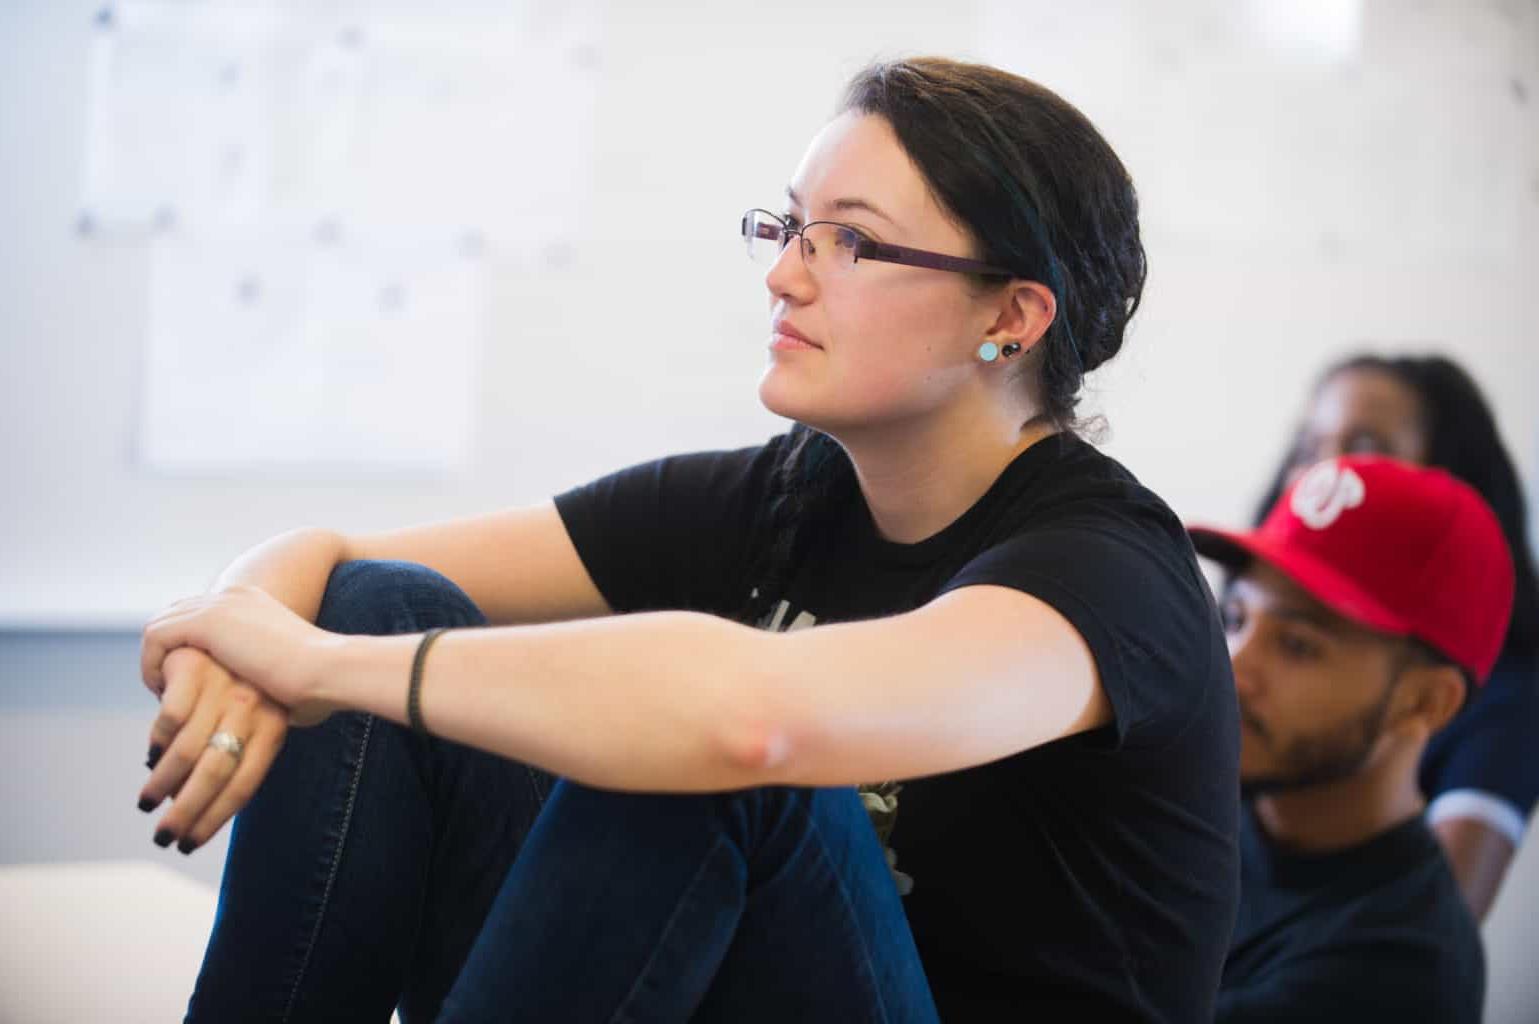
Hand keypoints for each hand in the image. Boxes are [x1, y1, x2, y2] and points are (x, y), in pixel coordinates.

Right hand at [138, 647, 288, 853]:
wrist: (264, 614)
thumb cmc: (266, 675)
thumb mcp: (272, 712)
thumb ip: (248, 747)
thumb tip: (206, 797)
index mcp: (274, 725)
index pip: (245, 784)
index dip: (216, 817)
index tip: (190, 843)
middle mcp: (253, 709)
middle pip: (215, 774)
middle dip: (185, 812)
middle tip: (162, 838)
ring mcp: (224, 686)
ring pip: (187, 750)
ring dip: (162, 782)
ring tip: (147, 802)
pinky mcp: (197, 664)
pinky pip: (170, 714)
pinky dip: (158, 738)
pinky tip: (151, 752)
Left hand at [142, 584, 338, 713]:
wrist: (329, 670)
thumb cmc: (320, 684)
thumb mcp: (285, 672)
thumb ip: (263, 676)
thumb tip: (262, 704)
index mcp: (254, 603)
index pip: (202, 616)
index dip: (187, 649)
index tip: (189, 684)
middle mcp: (233, 596)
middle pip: (176, 615)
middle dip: (165, 653)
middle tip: (168, 691)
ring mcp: (219, 605)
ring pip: (161, 626)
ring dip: (155, 661)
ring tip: (163, 695)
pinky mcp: (205, 621)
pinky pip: (154, 637)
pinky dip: (151, 665)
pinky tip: (163, 693)